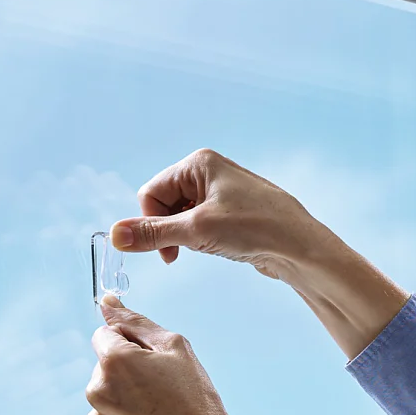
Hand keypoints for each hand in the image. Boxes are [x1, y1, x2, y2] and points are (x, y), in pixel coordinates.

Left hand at [87, 299, 278, 414]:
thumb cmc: (195, 400)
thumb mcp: (174, 348)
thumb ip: (135, 321)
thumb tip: (106, 302)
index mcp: (114, 359)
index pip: (106, 333)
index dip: (131, 343)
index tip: (152, 361)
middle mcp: (97, 388)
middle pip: (104, 365)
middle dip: (126, 370)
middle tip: (160, 388)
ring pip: (106, 393)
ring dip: (124, 396)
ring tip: (157, 411)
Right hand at [109, 149, 409, 360]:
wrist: (301, 248)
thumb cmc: (256, 229)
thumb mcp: (196, 231)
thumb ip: (152, 233)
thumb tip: (114, 235)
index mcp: (198, 162)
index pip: (151, 192)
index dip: (152, 223)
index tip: (166, 252)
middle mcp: (208, 171)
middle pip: (164, 204)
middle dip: (170, 231)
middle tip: (186, 252)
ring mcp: (221, 191)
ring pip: (182, 218)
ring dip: (188, 238)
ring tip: (213, 246)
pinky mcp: (232, 212)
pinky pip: (201, 226)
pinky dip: (204, 241)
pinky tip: (224, 248)